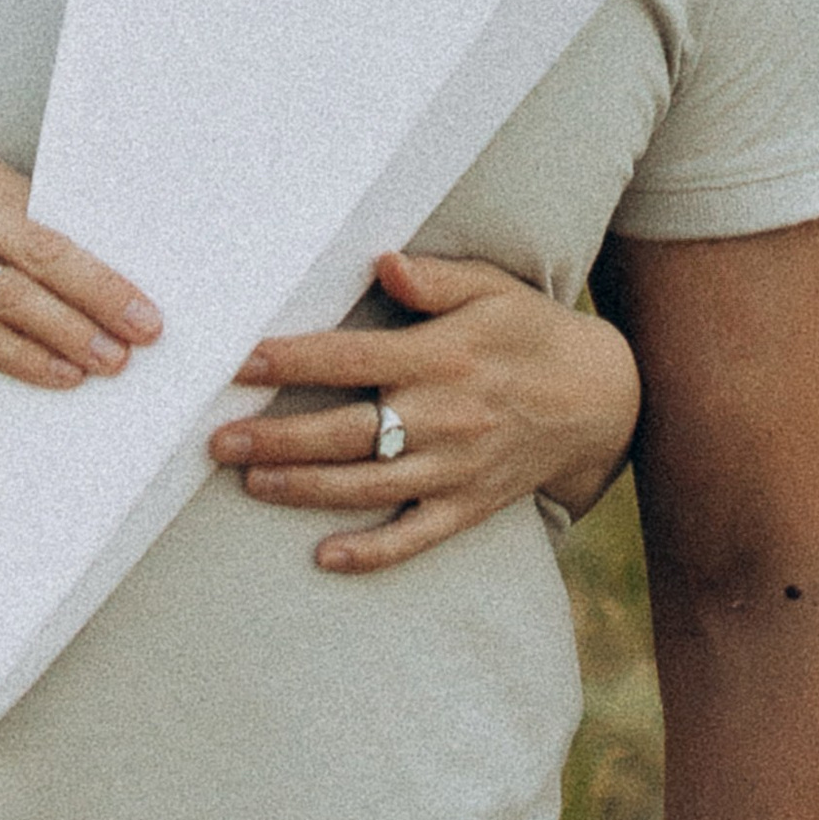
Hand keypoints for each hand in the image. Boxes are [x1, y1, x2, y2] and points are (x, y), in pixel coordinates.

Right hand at [0, 146, 161, 392]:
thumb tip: (88, 290)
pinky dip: (24, 358)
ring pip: (17, 294)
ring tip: (113, 362)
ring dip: (73, 333)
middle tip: (151, 327)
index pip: (52, 214)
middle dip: (105, 292)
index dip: (106, 254)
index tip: (151, 286)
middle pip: (45, 248)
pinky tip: (58, 378)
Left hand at [208, 250, 639, 567]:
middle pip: (346, 433)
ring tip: (249, 483)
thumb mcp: (492, 289)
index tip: (239, 363)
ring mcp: (456, 469)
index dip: (292, 361)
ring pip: (368, 487)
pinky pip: (416, 537)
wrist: (600, 400)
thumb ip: (434, 279)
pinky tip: (325, 557)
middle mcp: (445, 417)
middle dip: (277, 439)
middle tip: (218, 442)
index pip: (352, 359)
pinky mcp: (469, 506)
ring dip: (304, 488)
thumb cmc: (529, 332)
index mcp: (443, 357)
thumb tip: (382, 263)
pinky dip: (371, 552)